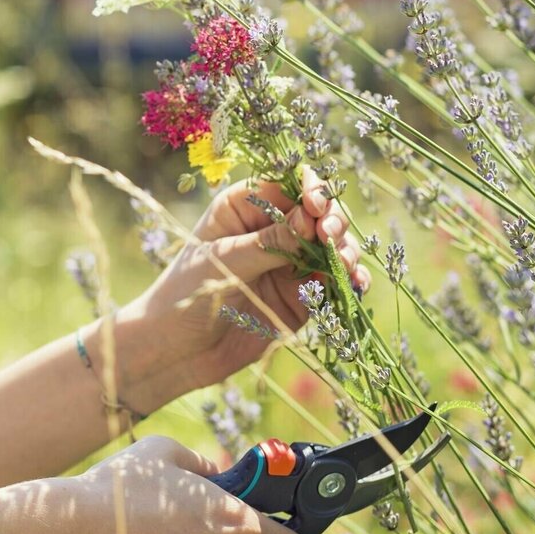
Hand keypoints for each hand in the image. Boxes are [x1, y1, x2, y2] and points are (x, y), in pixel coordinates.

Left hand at [121, 164, 366, 403]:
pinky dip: (350, 279)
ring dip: (345, 250)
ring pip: (331, 245)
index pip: (286, 184)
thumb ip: (271, 241)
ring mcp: (288, 262)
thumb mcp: (227, 262)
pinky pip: (333, 281)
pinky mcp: (301, 294)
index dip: (309, 188)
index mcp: (242, 207)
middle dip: (332, 221)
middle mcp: (269, 229)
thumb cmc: (187, 293)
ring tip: (343, 264)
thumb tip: (312, 216)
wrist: (178, 349)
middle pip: (317, 212)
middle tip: (330, 238)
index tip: (316, 207)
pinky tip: (356, 283)